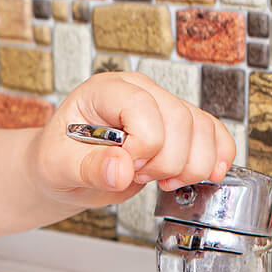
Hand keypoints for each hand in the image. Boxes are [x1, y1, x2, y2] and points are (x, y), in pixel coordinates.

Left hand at [29, 71, 236, 208]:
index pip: (142, 106)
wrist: (65, 173)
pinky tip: (202, 177)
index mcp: (104, 90)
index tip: (126, 167)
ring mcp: (162, 106)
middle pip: (179, 118)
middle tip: (138, 176)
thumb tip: (120, 168)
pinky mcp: (180, 128)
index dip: (143, 144)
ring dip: (189, 166)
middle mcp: (138, 91)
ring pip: (202, 128)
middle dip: (165, 161)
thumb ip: (88, 167)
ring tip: (159, 180)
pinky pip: (214, 135)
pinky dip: (215, 159)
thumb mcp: (58, 166)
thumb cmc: (57, 161)